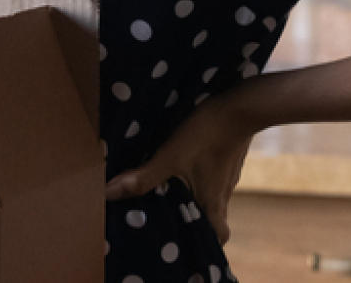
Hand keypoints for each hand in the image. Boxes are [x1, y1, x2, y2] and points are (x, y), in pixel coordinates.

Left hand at [104, 94, 258, 243]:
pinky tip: (183, 169)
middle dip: (194, 221)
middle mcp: (224, 194)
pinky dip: (198, 180)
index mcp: (213, 204)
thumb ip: (142, 178)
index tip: (187, 244)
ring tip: (168, 195)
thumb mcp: (170, 157)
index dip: (206, 244)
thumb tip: (109, 195)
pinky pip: (213, 178)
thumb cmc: (206, 136)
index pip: (219, 237)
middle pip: (213, 218)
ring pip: (211, 197)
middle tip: (169, 219)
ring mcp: (228, 176)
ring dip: (194, 199)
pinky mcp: (227, 159)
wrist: (241, 106)